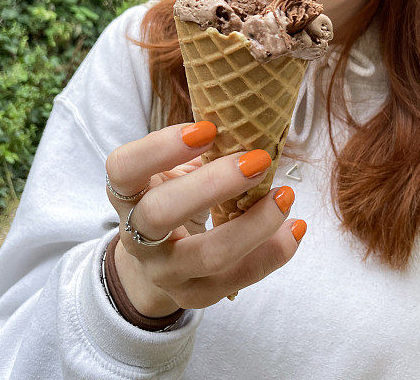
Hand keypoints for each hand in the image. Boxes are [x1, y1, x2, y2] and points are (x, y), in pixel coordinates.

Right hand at [105, 122, 303, 315]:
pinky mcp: (197, 294)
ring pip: (207, 255)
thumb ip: (198, 151)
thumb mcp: (170, 171)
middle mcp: (136, 235)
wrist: (155, 260)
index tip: (207, 129)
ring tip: (285, 196)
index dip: (160, 147)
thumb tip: (249, 125)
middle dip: (212, 184)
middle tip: (258, 160)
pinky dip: (273, 252)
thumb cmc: (170, 196)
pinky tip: (295, 227)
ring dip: (254, 224)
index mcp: (126, 193)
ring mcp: (165, 271)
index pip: (124, 168)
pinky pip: (239, 279)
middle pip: (160, 213)